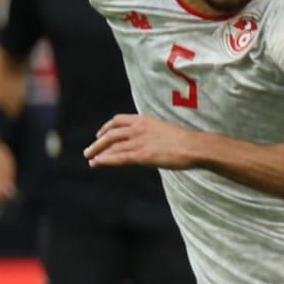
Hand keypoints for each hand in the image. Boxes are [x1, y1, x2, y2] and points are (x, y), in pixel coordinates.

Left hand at [85, 114, 202, 169]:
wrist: (194, 147)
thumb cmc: (184, 141)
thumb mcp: (163, 129)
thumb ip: (150, 133)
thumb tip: (145, 141)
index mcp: (144, 120)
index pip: (118, 120)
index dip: (106, 128)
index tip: (100, 135)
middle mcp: (138, 128)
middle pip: (110, 134)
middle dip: (97, 143)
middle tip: (89, 151)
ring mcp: (139, 141)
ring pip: (112, 146)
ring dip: (98, 153)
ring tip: (91, 159)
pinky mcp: (141, 154)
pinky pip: (118, 157)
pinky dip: (106, 160)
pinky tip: (98, 163)